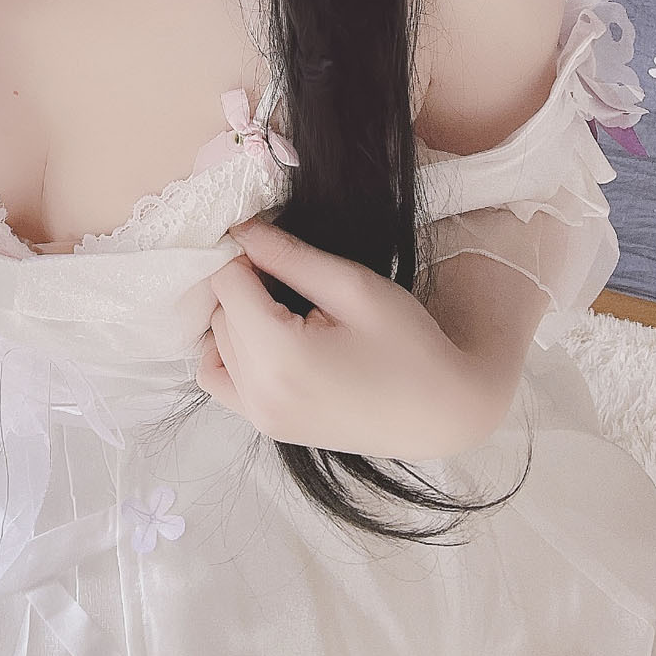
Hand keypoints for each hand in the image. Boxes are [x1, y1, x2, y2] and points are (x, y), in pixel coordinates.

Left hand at [195, 218, 503, 461]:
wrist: (440, 413)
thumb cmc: (409, 345)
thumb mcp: (353, 287)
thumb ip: (290, 256)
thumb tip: (241, 228)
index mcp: (280, 358)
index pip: (226, 283)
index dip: (248, 256)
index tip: (283, 254)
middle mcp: (259, 395)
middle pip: (218, 312)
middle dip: (245, 285)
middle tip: (295, 281)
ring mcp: (260, 417)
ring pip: (214, 341)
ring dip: (238, 316)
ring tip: (287, 310)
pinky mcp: (267, 427)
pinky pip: (218, 378)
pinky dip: (229, 351)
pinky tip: (266, 338)